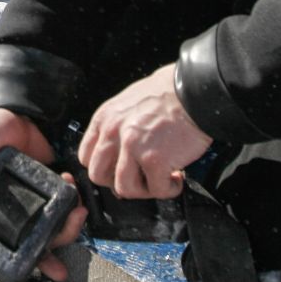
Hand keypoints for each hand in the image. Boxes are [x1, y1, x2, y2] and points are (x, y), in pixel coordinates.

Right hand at [0, 108, 88, 281]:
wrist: (23, 112)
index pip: (7, 242)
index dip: (25, 259)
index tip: (45, 267)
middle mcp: (16, 210)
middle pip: (36, 241)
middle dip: (56, 246)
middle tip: (68, 231)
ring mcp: (37, 201)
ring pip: (54, 228)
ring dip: (69, 225)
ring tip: (77, 211)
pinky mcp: (54, 190)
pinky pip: (66, 206)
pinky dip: (73, 203)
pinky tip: (72, 187)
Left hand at [79, 63, 212, 199]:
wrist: (194, 91)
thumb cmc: (168, 94)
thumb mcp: (129, 103)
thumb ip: (119, 128)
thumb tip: (120, 154)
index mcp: (105, 118)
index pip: (85, 156)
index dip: (104, 168)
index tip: (119, 170)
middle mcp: (113, 132)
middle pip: (98, 176)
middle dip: (120, 182)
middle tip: (140, 178)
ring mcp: (132, 147)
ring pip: (124, 188)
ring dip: (144, 190)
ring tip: (160, 179)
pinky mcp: (154, 160)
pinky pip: (156, 190)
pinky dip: (169, 189)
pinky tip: (177, 177)